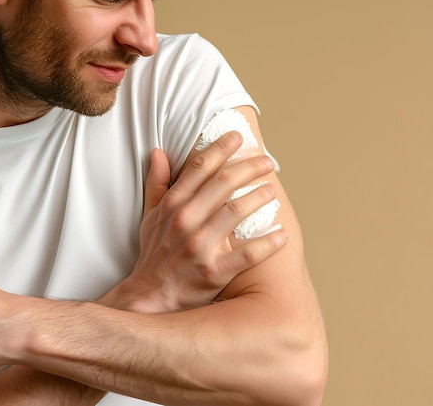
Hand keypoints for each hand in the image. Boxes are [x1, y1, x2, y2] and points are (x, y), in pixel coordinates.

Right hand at [104, 132, 288, 312]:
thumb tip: (159, 152)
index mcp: (173, 206)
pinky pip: (248, 255)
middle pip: (223, 183)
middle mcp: (186, 222)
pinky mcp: (215, 272)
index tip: (237, 136)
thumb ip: (157, 183)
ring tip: (273, 190)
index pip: (199, 168)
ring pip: (237, 212)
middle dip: (249, 166)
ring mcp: (201, 247)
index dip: (220, 148)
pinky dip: (269, 244)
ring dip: (260, 197)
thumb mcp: (150, 216)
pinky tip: (283, 234)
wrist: (151, 297)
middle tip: (267, 161)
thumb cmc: (154, 254)